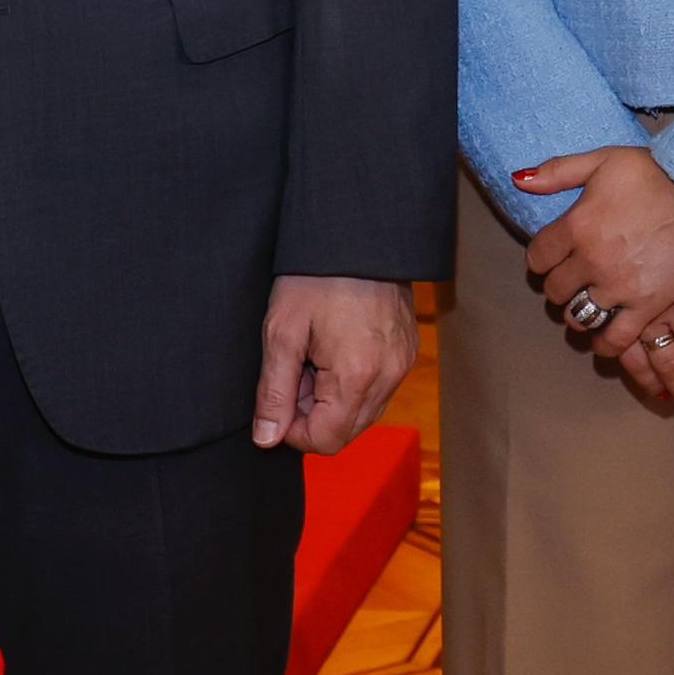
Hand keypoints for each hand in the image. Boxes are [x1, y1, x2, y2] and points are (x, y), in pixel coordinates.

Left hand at [255, 274, 415, 452]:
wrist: (354, 233)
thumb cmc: (315, 276)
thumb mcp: (282, 331)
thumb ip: (274, 392)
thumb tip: (267, 439)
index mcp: (356, 375)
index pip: (326, 441)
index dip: (293, 431)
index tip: (279, 399)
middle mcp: (388, 376)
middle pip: (346, 433)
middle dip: (313, 415)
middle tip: (295, 371)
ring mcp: (402, 365)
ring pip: (363, 414)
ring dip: (332, 401)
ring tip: (314, 358)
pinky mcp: (406, 353)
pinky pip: (378, 391)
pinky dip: (353, 385)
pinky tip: (334, 350)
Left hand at [514, 147, 673, 359]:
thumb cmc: (654, 174)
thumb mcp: (604, 160)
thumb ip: (559, 171)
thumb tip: (519, 180)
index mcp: (577, 226)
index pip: (537, 257)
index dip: (541, 259)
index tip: (551, 258)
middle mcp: (592, 261)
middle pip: (555, 289)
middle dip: (559, 285)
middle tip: (572, 279)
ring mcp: (619, 287)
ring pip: (579, 316)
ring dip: (578, 312)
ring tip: (587, 303)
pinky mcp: (647, 306)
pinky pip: (615, 338)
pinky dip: (605, 343)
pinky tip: (604, 336)